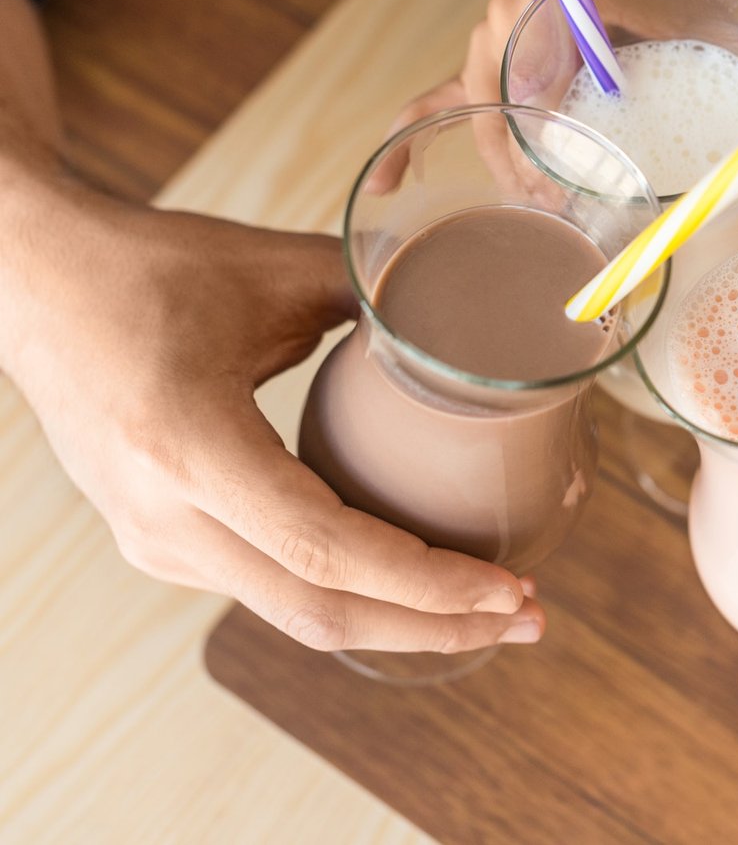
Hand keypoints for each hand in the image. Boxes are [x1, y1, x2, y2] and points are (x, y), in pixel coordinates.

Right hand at [1, 185, 545, 652]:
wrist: (29, 286)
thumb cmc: (145, 267)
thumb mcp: (272, 270)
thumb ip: (380, 294)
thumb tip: (473, 317)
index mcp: (189, 446)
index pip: (329, 552)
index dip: (430, 584)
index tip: (512, 592)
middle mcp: (164, 516)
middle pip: (321, 613)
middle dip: (437, 627)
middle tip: (530, 620)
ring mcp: (155, 541)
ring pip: (295, 614)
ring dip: (399, 619)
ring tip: (489, 605)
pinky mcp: (159, 543)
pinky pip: (269, 589)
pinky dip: (350, 595)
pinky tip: (411, 579)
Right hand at [387, 0, 737, 175]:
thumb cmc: (687, 13)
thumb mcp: (719, 43)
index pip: (529, 41)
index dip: (541, 100)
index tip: (562, 151)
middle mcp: (516, 18)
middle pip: (497, 96)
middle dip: (528, 160)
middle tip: (568, 206)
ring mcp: (495, 50)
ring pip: (473, 112)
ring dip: (504, 167)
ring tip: (540, 211)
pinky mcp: (488, 79)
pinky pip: (432, 106)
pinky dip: (410, 142)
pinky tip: (386, 186)